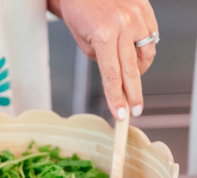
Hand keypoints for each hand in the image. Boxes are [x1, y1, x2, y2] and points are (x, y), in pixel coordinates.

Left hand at [48, 0, 157, 118]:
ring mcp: (137, 16)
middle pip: (131, 70)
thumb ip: (101, 59)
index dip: (116, 98)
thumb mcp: (83, 40)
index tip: (120, 114)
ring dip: (139, 71)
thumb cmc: (79, 9)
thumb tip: (117, 74)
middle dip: (133, 95)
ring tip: (129, 76)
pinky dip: (144, 50)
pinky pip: (151, 37)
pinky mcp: (145, 9)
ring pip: (146, 55)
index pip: (112, 76)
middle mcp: (124, 25)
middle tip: (136, 110)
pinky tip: (134, 54)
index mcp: (104, 35)